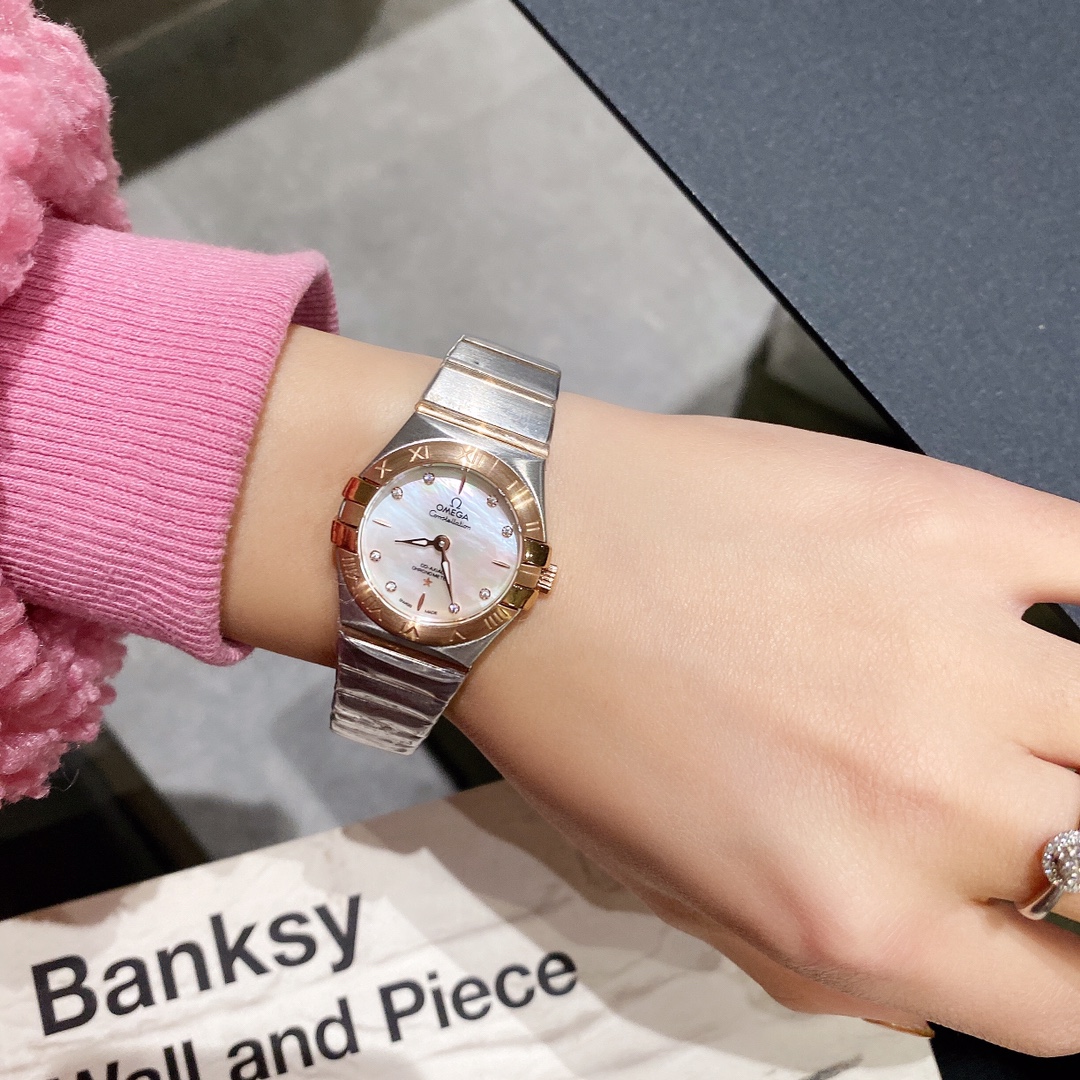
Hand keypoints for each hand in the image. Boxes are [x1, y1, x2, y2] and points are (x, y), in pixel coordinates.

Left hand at [225, 328, 1079, 1054]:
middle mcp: (924, 798)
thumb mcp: (683, 892)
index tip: (1056, 937)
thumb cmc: (573, 706)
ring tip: (1013, 718)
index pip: (1065, 1007)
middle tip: (1011, 806)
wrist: (529, 551)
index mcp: (851, 912)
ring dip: (1079, 738)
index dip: (1071, 979)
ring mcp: (954, 653)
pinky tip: (1046, 620)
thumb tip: (949, 971)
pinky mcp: (951, 524)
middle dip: (1070, 856)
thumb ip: (835, 959)